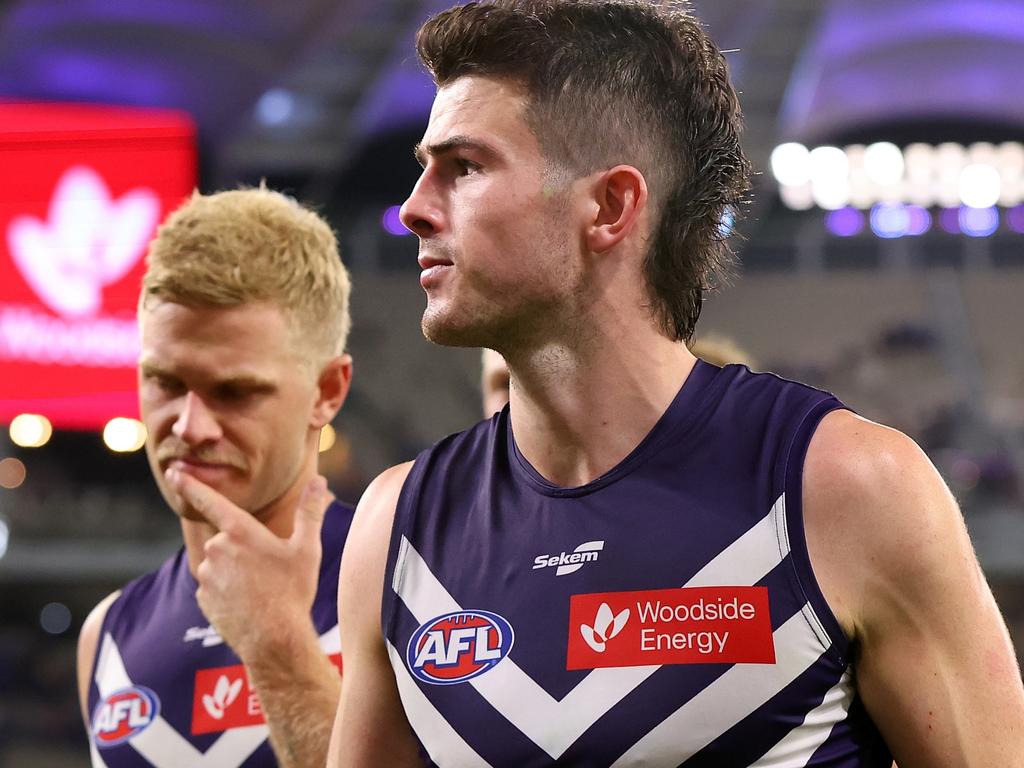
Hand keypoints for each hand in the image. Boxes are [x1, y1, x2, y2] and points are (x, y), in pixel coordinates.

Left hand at [165, 468, 333, 660]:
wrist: (275, 640)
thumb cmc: (293, 591)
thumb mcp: (307, 548)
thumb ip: (310, 511)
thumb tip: (319, 480)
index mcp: (240, 532)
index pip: (210, 501)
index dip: (190, 485)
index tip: (174, 472)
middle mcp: (218, 550)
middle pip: (227, 538)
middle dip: (243, 548)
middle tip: (269, 568)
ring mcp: (208, 576)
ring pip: (221, 564)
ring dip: (236, 570)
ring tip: (262, 589)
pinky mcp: (203, 599)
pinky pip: (215, 586)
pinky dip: (229, 590)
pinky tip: (249, 603)